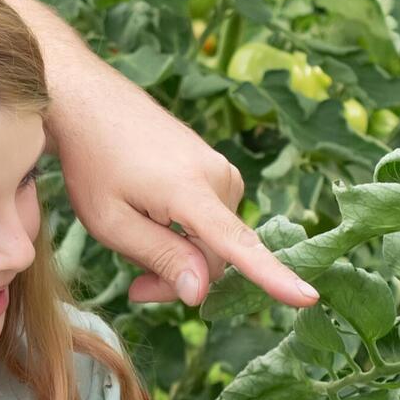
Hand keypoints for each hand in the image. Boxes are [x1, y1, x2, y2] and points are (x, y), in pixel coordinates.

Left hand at [15, 0, 315, 308]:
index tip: (307, 297)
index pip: (237, 244)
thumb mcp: (111, 222)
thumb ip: (159, 257)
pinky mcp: (218, 169)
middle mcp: (218, 177)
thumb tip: (201, 292)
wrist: (92, 102)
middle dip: (180, 279)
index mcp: (190, 190)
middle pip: (216, 258)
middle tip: (135, 286)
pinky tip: (152, 221)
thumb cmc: (93, 164)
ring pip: (215, 243)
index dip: (273, 277)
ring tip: (137, 243)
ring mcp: (222, 171)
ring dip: (182, 257)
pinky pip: (213, 222)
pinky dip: (187, 235)